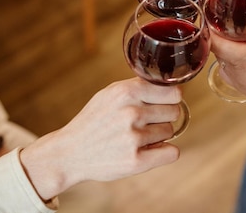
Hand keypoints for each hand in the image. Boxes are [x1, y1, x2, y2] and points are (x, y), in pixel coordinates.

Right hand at [20, 77, 181, 199]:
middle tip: (145, 122)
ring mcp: (133, 138)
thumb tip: (171, 85)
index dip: (170, 99)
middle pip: (174, 112)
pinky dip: (164, 152)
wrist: (70, 152)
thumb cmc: (94, 121)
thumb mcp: (110, 93)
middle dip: (163, 117)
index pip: (173, 92)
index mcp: (126, 92)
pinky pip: (172, 152)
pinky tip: (149, 150)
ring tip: (137, 137)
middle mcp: (131, 112)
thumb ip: (138, 86)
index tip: (163, 103)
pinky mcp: (136, 161)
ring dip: (159, 135)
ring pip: (171, 132)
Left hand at [209, 0, 245, 123]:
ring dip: (224, 47)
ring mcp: (242, 86)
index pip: (212, 41)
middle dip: (216, 32)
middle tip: (221, 11)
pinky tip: (244, 49)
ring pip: (221, 62)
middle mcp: (237, 75)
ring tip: (230, 28)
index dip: (208, 24)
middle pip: (215, 50)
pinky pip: (230, 73)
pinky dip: (231, 60)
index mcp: (244, 59)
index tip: (210, 8)